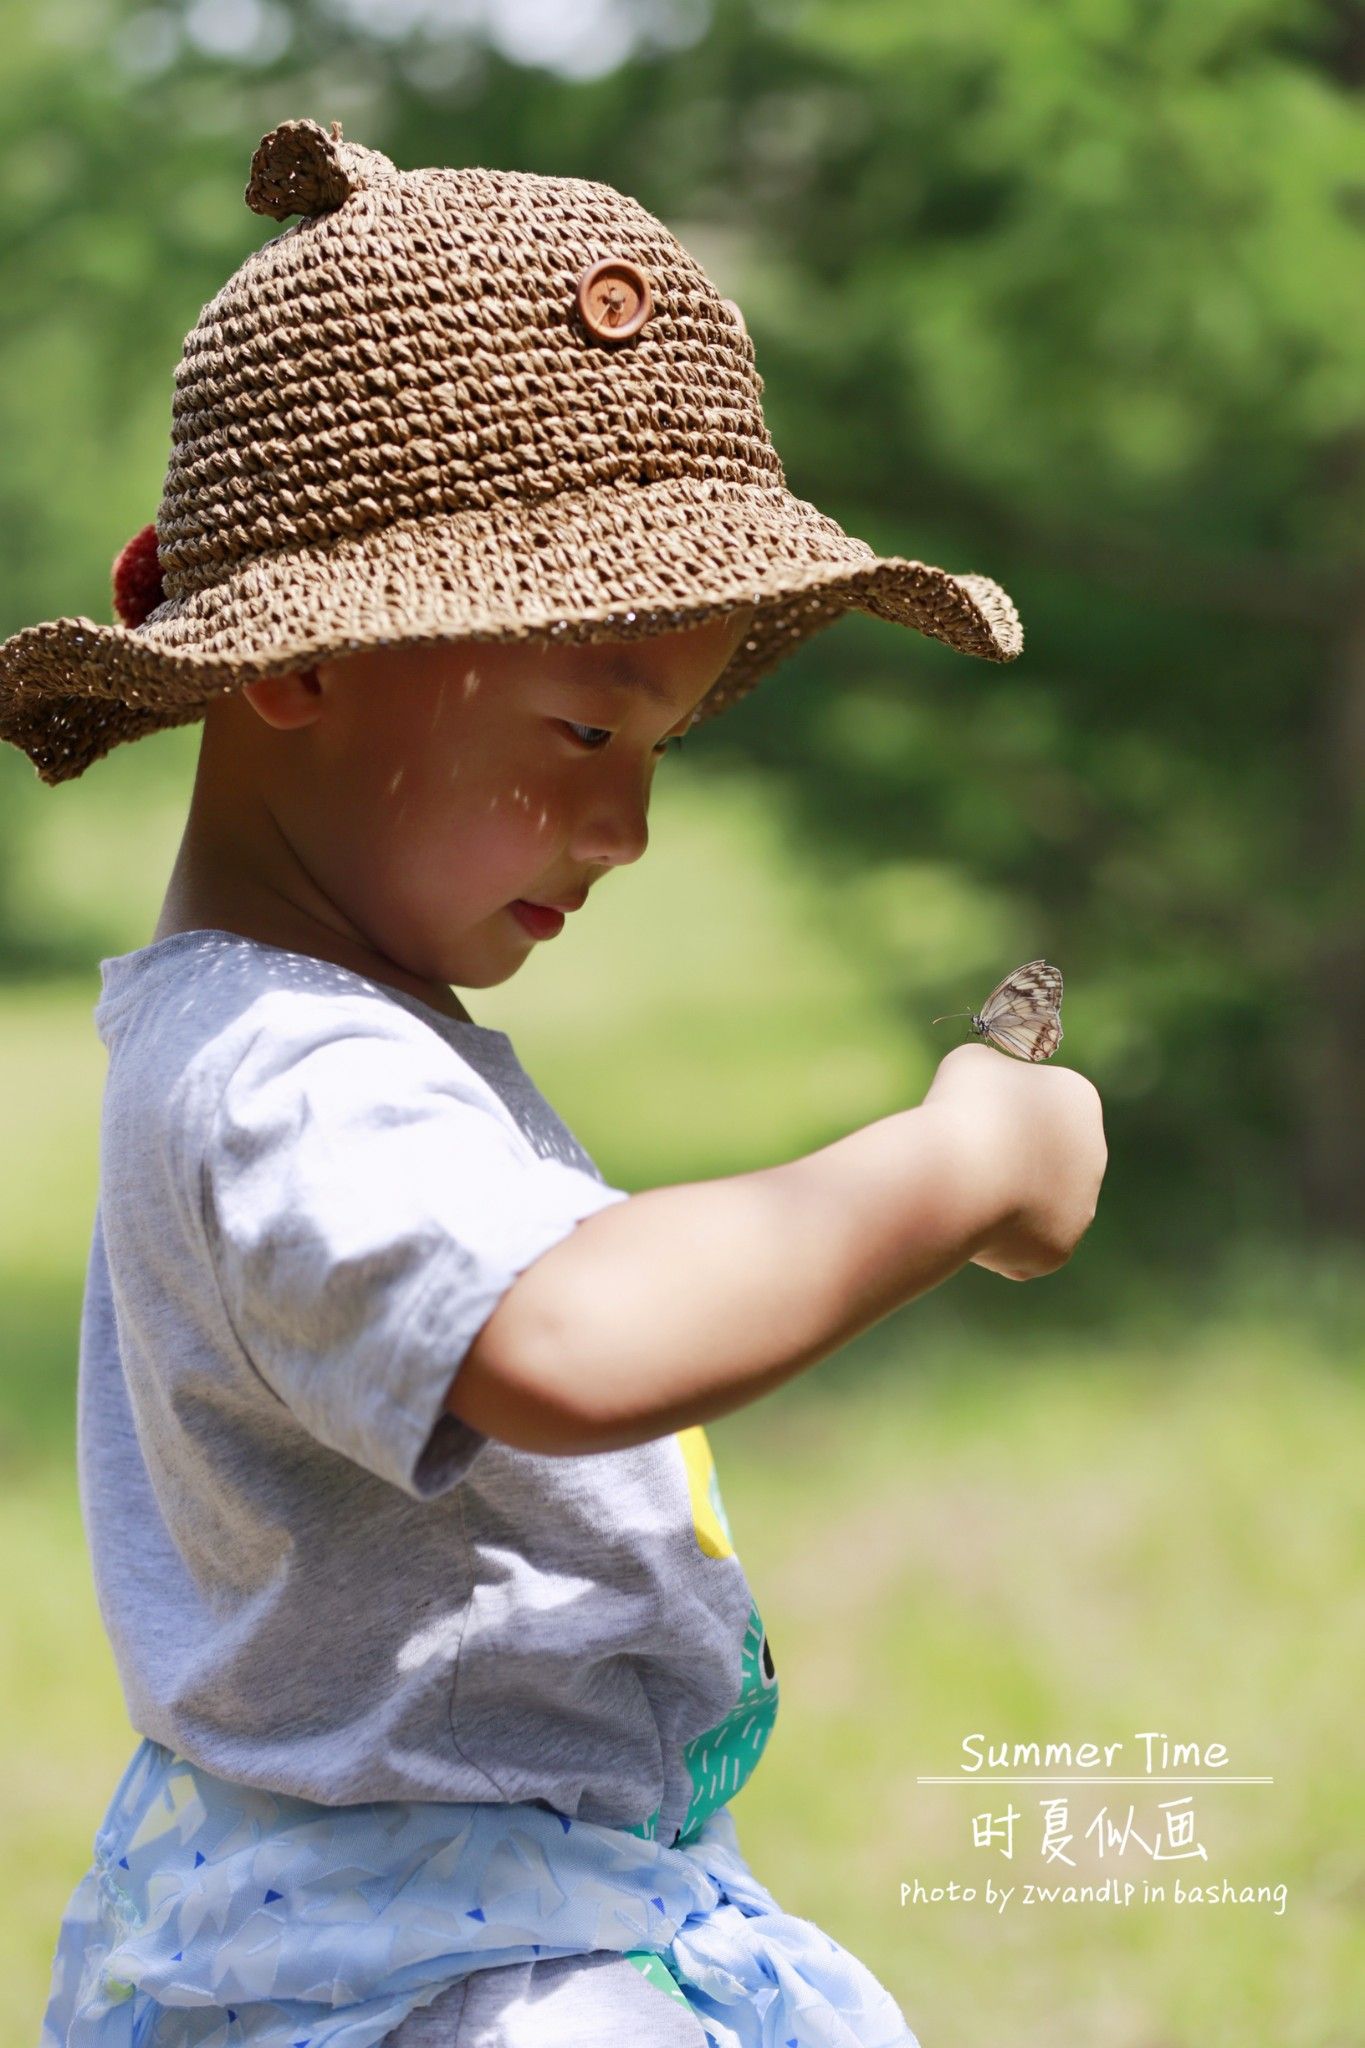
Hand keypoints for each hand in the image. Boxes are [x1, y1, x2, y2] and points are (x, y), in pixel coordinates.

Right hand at [921, 1041, 1107, 1279]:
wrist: (958, 1176)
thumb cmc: (960, 1110)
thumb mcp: (970, 1064)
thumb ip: (990, 1072)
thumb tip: (988, 1085)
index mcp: (1078, 1100)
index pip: (1033, 1108)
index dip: (993, 1112)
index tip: (967, 1116)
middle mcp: (1093, 1155)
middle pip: (1037, 1159)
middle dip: (1004, 1161)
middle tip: (962, 1158)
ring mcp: (1081, 1207)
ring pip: (1030, 1206)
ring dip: (1000, 1203)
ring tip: (966, 1193)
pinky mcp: (1058, 1250)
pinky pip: (1018, 1248)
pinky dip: (991, 1242)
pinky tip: (971, 1224)